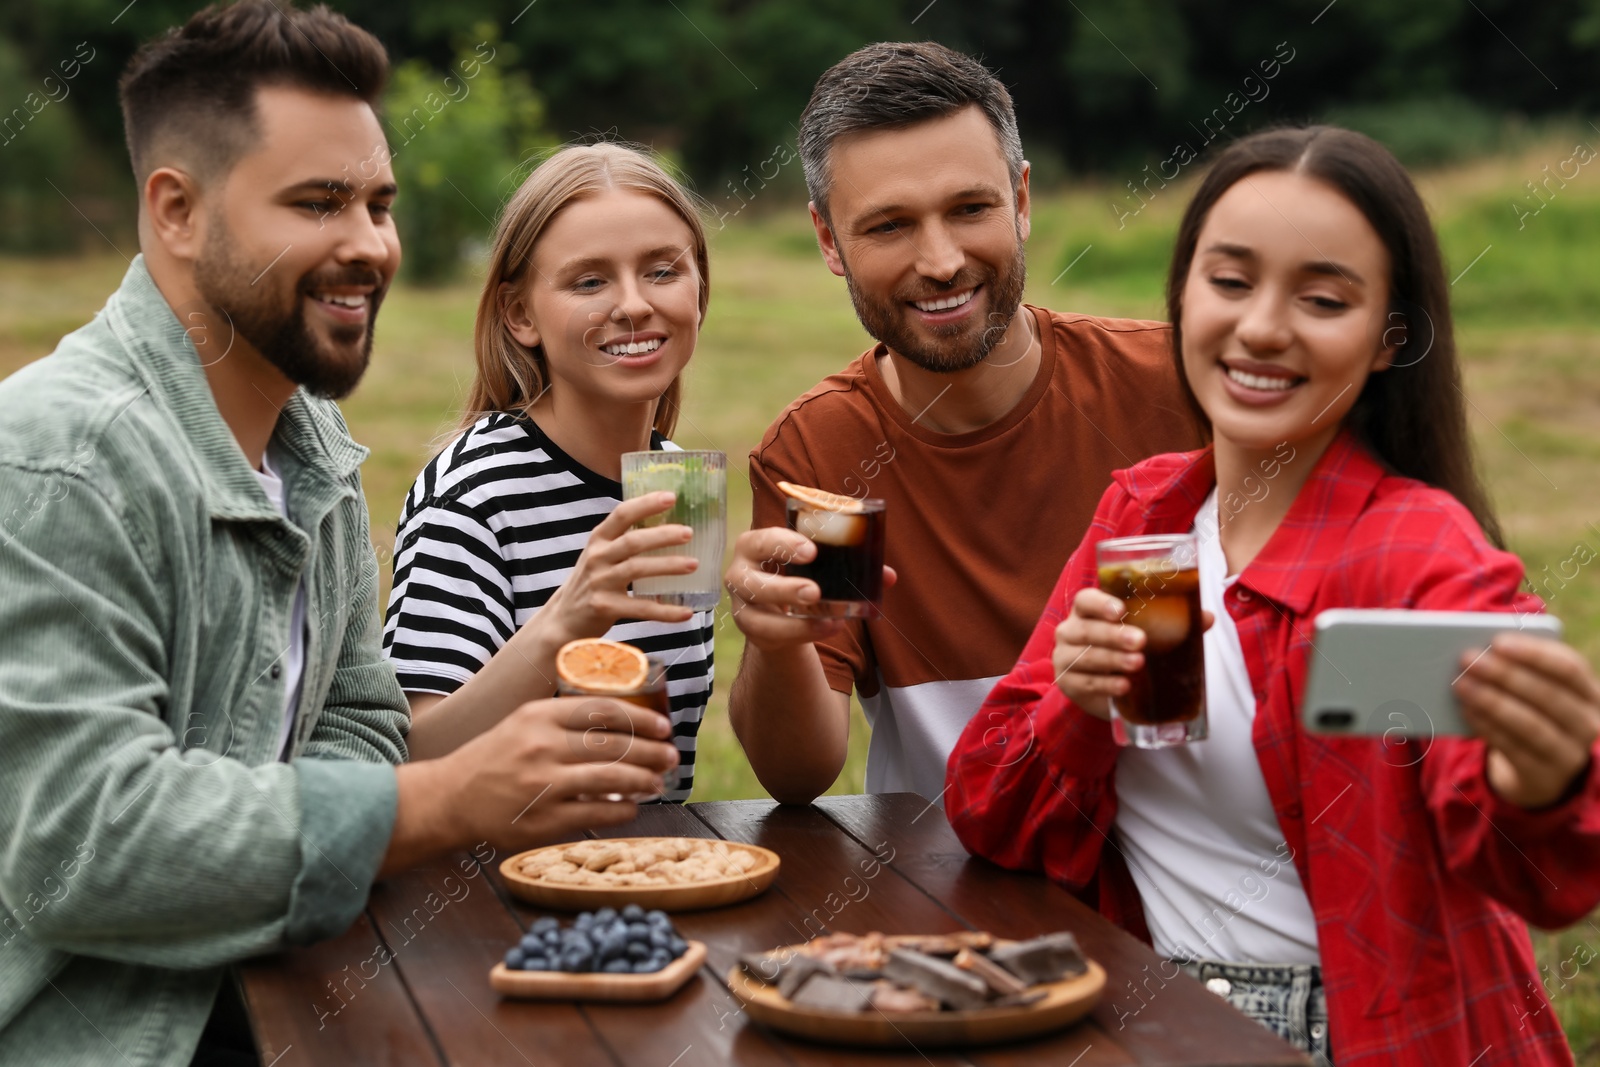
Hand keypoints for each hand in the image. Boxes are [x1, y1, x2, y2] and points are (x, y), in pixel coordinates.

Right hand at [434, 696, 679, 851]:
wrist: (450, 798)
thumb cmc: (496, 758)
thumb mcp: (523, 723)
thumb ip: (565, 719)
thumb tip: (624, 721)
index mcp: (539, 716)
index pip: (604, 710)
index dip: (642, 718)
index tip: (664, 726)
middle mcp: (542, 747)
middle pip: (613, 745)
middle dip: (652, 751)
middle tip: (671, 755)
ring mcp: (543, 785)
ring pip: (611, 779)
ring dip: (643, 780)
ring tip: (658, 782)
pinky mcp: (544, 820)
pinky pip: (597, 814)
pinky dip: (623, 810)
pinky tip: (632, 806)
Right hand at [543, 492, 697, 639]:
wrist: (564, 618)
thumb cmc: (592, 581)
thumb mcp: (601, 554)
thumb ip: (624, 540)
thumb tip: (670, 526)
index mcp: (599, 539)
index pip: (622, 514)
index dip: (646, 504)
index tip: (671, 497)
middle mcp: (597, 557)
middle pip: (632, 541)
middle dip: (662, 535)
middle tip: (689, 532)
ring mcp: (599, 582)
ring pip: (637, 569)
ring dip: (667, 566)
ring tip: (693, 564)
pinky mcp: (604, 607)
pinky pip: (640, 608)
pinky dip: (665, 611)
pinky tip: (686, 612)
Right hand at [723, 527, 896, 651]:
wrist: (779, 608)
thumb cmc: (799, 573)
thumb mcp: (819, 565)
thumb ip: (851, 565)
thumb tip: (889, 576)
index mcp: (754, 546)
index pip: (760, 541)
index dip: (782, 544)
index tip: (811, 552)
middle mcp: (740, 575)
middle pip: (751, 581)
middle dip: (783, 588)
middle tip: (814, 592)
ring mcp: (742, 606)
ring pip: (757, 617)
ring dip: (793, 622)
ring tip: (828, 619)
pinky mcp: (752, 631)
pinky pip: (772, 637)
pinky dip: (801, 634)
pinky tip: (827, 628)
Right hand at [1052, 588, 1212, 718]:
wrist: (1107, 687)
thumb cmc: (1125, 649)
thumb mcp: (1146, 634)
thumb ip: (1172, 624)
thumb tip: (1206, 617)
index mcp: (1087, 611)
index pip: (1085, 600)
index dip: (1100, 603)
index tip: (1121, 610)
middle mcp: (1070, 631)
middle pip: (1086, 629)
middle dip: (1113, 635)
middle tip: (1140, 641)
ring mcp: (1064, 657)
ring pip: (1084, 656)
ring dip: (1112, 660)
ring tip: (1138, 664)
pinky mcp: (1067, 682)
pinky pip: (1084, 682)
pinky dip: (1106, 684)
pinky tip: (1124, 685)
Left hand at [1454, 632, 1599, 808]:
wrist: (1539, 768)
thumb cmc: (1533, 712)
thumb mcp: (1536, 691)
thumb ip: (1519, 670)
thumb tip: (1479, 651)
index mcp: (1591, 693)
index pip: (1569, 667)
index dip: (1534, 653)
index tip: (1497, 641)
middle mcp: (1589, 723)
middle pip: (1547, 694)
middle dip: (1505, 674)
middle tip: (1468, 659)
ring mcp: (1570, 753)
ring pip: (1530, 724)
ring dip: (1492, 701)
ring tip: (1461, 684)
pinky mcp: (1545, 775)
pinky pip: (1513, 748)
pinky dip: (1487, 727)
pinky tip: (1467, 710)